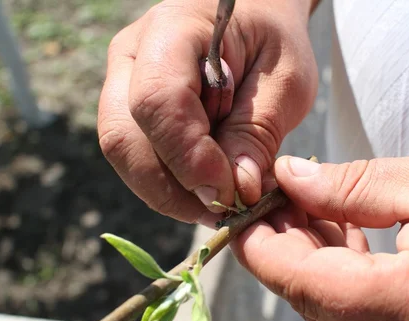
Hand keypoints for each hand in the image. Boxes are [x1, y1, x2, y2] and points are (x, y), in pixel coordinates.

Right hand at [97, 0, 317, 224]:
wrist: (254, 19)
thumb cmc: (273, 41)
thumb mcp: (286, 80)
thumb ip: (258, 132)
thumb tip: (235, 192)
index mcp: (172, 29)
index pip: (158, 101)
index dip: (189, 157)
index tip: (230, 194)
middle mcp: (132, 55)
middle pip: (124, 138)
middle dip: (173, 189)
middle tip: (224, 213)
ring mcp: (122, 83)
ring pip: (124, 156)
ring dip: (170, 194)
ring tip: (220, 207)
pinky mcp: (129, 111)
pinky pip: (137, 160)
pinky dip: (170, 187)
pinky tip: (207, 193)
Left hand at [231, 149, 408, 320]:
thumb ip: (352, 186)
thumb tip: (290, 180)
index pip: (305, 286)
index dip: (261, 248)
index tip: (241, 212)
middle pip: (312, 302)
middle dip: (281, 249)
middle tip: (275, 196)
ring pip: (331, 312)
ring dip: (309, 260)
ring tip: (307, 206)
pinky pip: (359, 317)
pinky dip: (339, 276)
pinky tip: (339, 233)